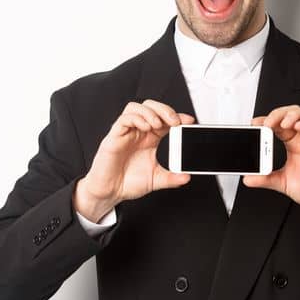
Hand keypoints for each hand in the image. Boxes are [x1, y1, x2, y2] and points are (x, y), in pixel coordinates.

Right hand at [76, 100, 194, 220]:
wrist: (110, 192)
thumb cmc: (128, 183)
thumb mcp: (156, 180)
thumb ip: (172, 178)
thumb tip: (187, 178)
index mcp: (149, 139)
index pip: (163, 119)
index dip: (176, 115)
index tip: (189, 121)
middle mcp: (138, 133)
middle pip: (150, 107)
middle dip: (164, 109)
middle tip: (175, 121)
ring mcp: (125, 133)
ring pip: (135, 108)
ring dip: (149, 112)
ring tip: (158, 124)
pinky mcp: (113, 138)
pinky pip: (123, 120)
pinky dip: (136, 119)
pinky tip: (145, 128)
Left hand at [244, 105, 299, 224]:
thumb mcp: (283, 183)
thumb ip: (265, 179)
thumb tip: (248, 179)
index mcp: (293, 145)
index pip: (278, 124)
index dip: (267, 120)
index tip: (256, 123)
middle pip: (291, 114)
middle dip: (278, 114)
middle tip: (268, 123)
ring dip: (293, 114)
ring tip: (284, 123)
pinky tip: (299, 128)